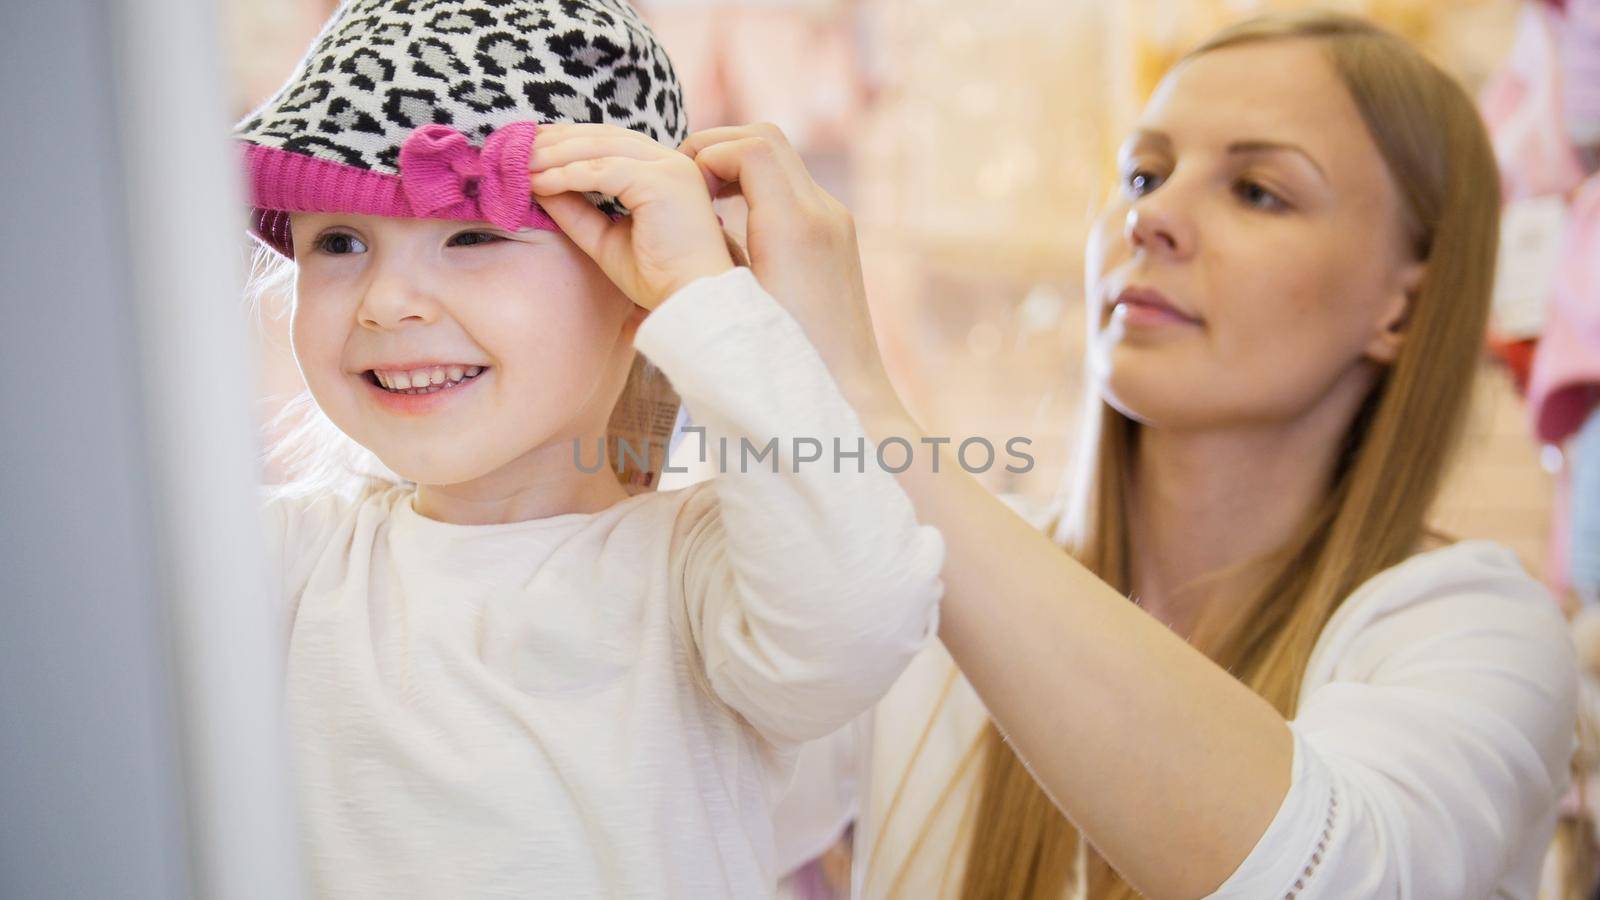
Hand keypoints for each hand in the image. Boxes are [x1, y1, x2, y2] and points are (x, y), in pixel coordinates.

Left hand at [528, 123, 732, 308]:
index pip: (609, 141)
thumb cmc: (658, 278)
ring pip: (601, 147)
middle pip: (602, 136)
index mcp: (663, 171)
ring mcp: (670, 168)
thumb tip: (537, 184)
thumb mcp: (605, 238)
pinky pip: (605, 170)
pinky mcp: (664, 181)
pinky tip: (539, 182)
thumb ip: (576, 210)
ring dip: (555, 154)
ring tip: (519, 164)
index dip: (567, 140)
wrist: (691, 303)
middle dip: (555, 139)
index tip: (530, 145)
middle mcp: (671, 162)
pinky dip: (568, 174)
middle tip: (514, 146)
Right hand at [680, 123, 899, 414]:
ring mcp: (835, 222)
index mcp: (795, 227)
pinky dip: (754, 185)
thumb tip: (660, 224)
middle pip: (765, 138)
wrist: (849, 398)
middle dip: (716, 147)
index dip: (705, 153)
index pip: (748, 148)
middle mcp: (823, 214)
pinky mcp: (837, 236)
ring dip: (734, 165)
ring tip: (698, 198)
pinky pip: (791, 185)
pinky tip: (728, 222)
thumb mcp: (730, 312)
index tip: (677, 182)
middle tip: (680, 179)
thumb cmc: (784, 368)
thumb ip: (702, 255)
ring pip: (780, 158)